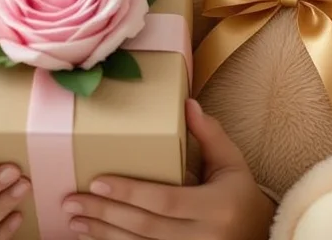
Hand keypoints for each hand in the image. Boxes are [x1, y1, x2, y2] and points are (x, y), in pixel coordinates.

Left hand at [61, 98, 274, 238]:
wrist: (259, 236)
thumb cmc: (239, 195)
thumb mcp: (231, 162)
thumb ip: (210, 135)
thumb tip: (187, 104)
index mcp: (216, 207)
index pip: (165, 200)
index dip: (130, 192)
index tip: (98, 181)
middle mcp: (204, 238)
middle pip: (146, 226)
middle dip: (105, 213)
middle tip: (72, 200)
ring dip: (103, 234)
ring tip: (75, 219)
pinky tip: (93, 238)